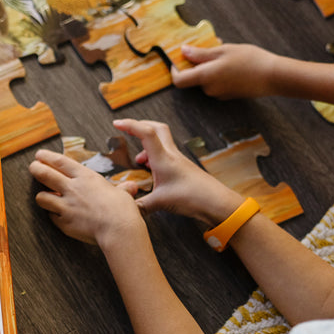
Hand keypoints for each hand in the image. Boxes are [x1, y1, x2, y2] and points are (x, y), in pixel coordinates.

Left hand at [29, 149, 143, 245]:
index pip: (60, 162)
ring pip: (41, 197)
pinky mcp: (64, 223)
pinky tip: (57, 215)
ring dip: (42, 195)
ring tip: (44, 195)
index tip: (39, 155)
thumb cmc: (123, 210)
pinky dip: (53, 215)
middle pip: (44, 174)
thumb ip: (122, 189)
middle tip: (32, 167)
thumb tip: (131, 187)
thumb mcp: (123, 194)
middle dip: (35, 169)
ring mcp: (66, 206)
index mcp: (86, 177)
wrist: (118, 230)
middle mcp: (72, 189)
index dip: (46, 157)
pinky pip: (51, 217)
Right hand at [113, 119, 241, 224]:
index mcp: (163, 159)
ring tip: (138, 159)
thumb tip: (125, 210)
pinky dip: (154, 156)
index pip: (146, 132)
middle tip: (127, 130)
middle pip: (156, 128)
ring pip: (161, 141)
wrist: (216, 202)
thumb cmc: (192, 198)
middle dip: (140, 125)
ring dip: (147, 144)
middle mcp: (171, 155)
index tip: (116, 123)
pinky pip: (165, 154)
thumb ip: (139, 206)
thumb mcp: (160, 203)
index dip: (130, 125)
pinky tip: (151, 170)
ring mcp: (178, 160)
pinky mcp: (183, 167)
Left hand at [171, 43, 278, 99]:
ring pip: (207, 79)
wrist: (273, 76)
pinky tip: (234, 63)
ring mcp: (219, 94)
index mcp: (205, 77)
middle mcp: (209, 89)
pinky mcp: (229, 95)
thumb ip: (201, 53)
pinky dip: (220, 73)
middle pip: (194, 77)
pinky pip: (217, 83)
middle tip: (211, 46)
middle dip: (199, 62)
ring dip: (211, 66)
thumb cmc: (250, 60)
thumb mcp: (224, 51)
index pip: (179, 80)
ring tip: (227, 52)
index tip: (178, 60)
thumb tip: (183, 52)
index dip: (175, 70)